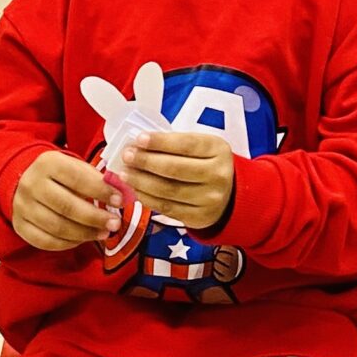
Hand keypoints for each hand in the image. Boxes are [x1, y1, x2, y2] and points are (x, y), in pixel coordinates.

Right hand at [11, 148, 119, 251]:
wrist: (23, 180)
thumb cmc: (59, 175)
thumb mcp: (75, 166)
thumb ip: (95, 178)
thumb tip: (121, 193)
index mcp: (48, 163)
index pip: (77, 178)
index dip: (100, 191)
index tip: (120, 200)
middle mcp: (32, 184)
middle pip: (66, 206)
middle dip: (95, 217)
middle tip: (115, 223)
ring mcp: (23, 207)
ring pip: (57, 226)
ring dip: (84, 233)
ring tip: (103, 233)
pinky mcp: (20, 226)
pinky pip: (46, 241)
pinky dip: (67, 243)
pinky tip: (82, 239)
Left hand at [121, 128, 235, 231]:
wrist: (231, 195)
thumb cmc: (208, 164)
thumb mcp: (203, 148)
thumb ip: (176, 145)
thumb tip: (139, 144)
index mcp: (219, 150)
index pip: (186, 144)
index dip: (160, 142)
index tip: (139, 138)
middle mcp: (218, 175)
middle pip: (175, 169)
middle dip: (146, 162)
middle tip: (127, 156)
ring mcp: (210, 199)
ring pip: (168, 190)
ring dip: (141, 181)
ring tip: (125, 174)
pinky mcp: (199, 217)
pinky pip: (167, 208)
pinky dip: (147, 198)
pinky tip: (136, 189)